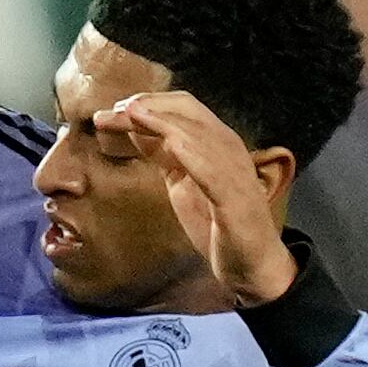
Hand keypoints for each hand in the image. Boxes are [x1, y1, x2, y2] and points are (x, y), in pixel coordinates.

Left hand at [94, 56, 296, 305]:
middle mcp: (227, 149)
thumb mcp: (181, 181)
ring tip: (132, 114)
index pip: (183, 108)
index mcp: (215, 143)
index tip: (116, 108)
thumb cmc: (216, 223)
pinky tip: (170, 144)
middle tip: (117, 109)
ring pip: (198, 134)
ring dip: (162, 122)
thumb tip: (135, 127)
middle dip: (150, 106)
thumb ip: (163, 154)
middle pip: (187, 112)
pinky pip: (214, 171)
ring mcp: (233, 171)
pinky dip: (192, 154)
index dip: (149, 102)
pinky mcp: (234, 199)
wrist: (251, 264)